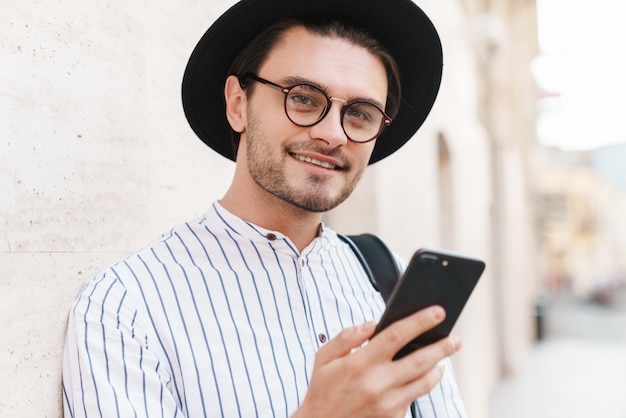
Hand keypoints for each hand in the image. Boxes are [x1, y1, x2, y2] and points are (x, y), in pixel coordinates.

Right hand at [292, 306, 461, 417]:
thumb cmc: (322, 391)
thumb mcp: (324, 359)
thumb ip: (346, 337)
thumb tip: (372, 324)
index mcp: (360, 363)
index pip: (397, 335)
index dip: (420, 321)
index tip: (437, 311)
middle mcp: (378, 384)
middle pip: (421, 360)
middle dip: (442, 347)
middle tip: (455, 339)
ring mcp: (388, 404)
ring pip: (425, 382)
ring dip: (438, 368)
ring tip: (443, 358)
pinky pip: (414, 398)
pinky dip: (422, 385)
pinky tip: (424, 377)